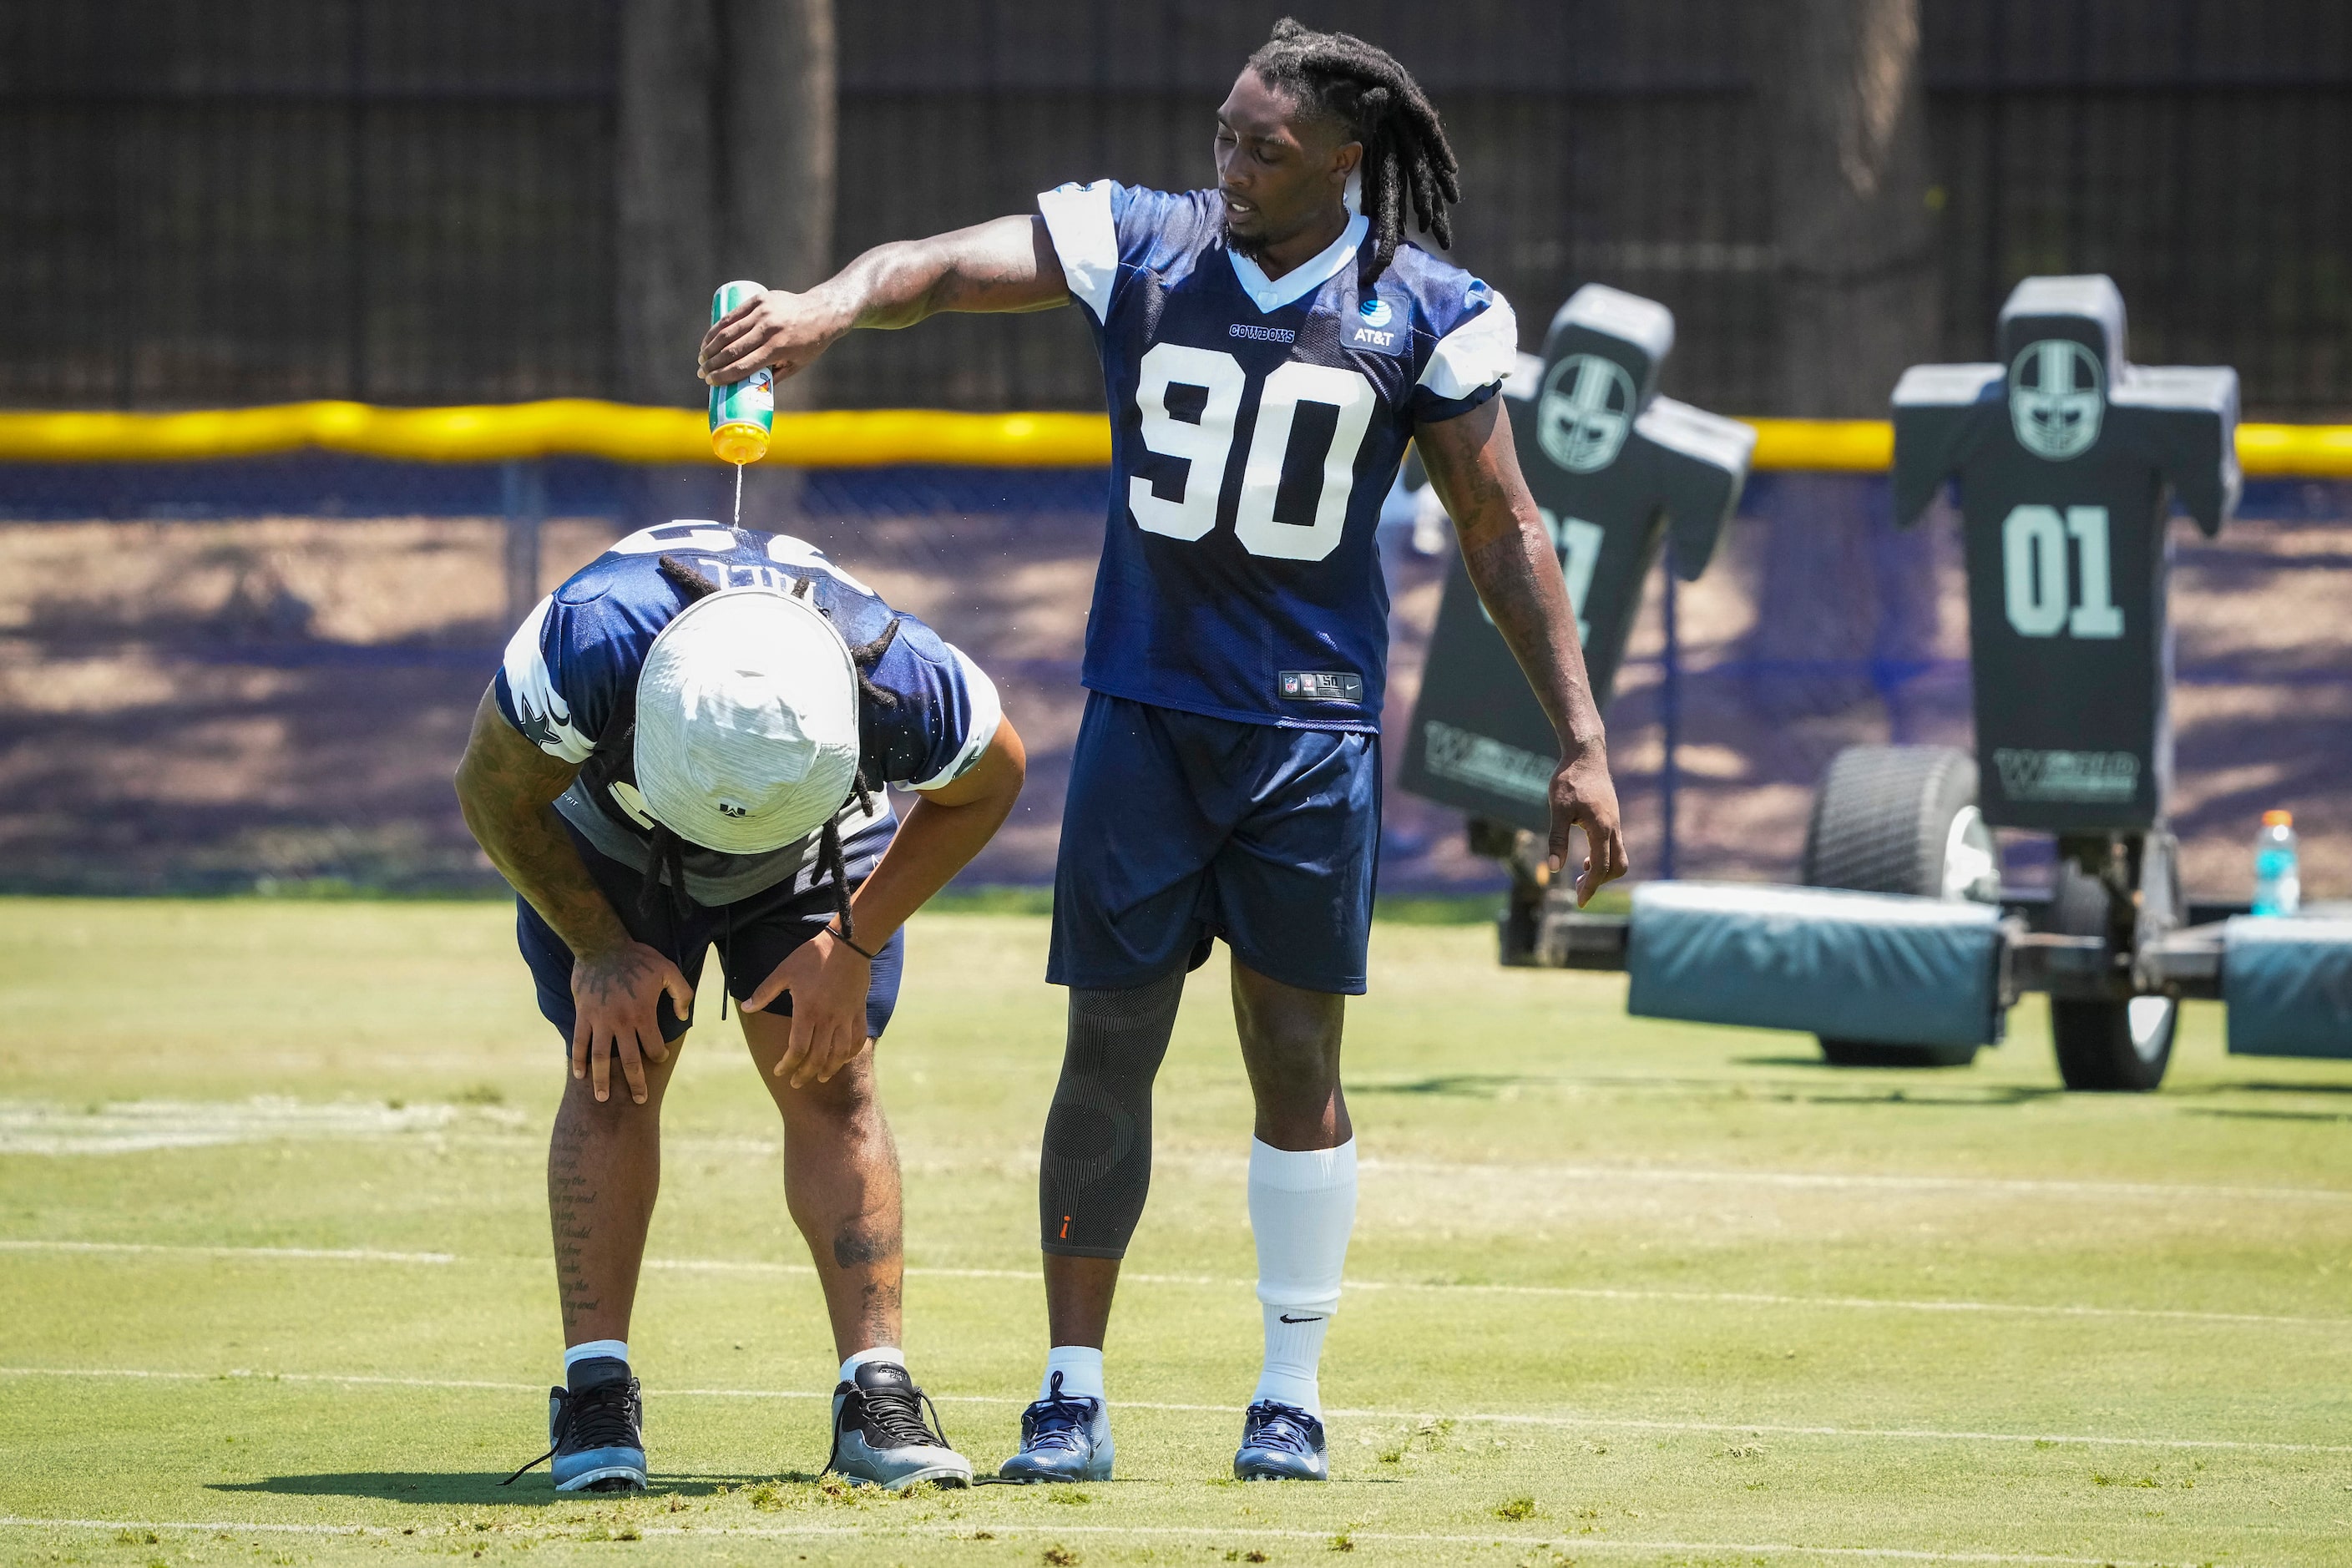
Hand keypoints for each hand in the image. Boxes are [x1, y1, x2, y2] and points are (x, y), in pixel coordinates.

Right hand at [569, 942, 692, 1104]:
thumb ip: (682, 994)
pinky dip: (578, 1060)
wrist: (602, 945)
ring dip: (602, 1080)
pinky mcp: (583, 1015)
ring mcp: (599, 1021)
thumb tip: (685, 1017)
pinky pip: (579, 1042)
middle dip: (635, 1083)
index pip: (653, 1046)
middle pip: (628, 1060)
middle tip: (640, 1101)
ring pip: (600, 1058)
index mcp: (643, 1014)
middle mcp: (621, 1022)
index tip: (660, 1059)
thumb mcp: (669, 970)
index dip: (658, 1055)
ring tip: (603, 1098)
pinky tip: (579, 1075)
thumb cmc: (638, 958)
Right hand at [698, 288, 843, 386]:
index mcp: (778, 348)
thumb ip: (774, 378)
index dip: (723, 375)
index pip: (743, 366)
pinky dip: (717, 327)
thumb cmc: (811, 343)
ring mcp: (763, 312)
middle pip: (732, 349)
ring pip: (728, 331)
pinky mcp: (759, 299)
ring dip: (710, 346)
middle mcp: (768, 329)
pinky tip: (709, 338)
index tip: (709, 382)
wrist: (823, 311)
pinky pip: (733, 315)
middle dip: (712, 363)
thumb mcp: (796, 365)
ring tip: (701, 357)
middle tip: (701, 372)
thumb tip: (750, 392)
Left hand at [744, 930, 873, 1088]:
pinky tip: (843, 1059)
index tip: (779, 1072)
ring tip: (820, 1078)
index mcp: (807, 1011)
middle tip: (796, 1082)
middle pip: (818, 1057)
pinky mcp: (859, 1012)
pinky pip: (858, 1039)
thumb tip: (746, 1007)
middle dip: (805, 1074)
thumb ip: (764, 992)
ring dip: (829, 1069)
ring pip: (840, 1053)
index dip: (787, 1065)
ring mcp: (846, 1017)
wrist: (848, 944)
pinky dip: (851, 1053)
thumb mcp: (783, 971)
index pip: (797, 1049)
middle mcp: (828, 1019)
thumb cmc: (812, 956)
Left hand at [1549, 745, 1629, 905]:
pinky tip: (1584, 858)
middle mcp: (1613, 827)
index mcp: (1601, 828)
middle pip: (1618, 866)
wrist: (1586, 755)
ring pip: (1618, 857)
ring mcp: (1615, 823)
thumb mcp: (1558, 809)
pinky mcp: (1613, 819)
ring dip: (1602, 871)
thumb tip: (1554, 868)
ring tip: (1579, 875)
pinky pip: (1614, 846)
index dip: (1590, 887)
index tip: (1580, 902)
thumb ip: (1557, 838)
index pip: (1600, 867)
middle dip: (1599, 882)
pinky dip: (1603, 858)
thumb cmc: (1569, 779)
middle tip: (1577, 890)